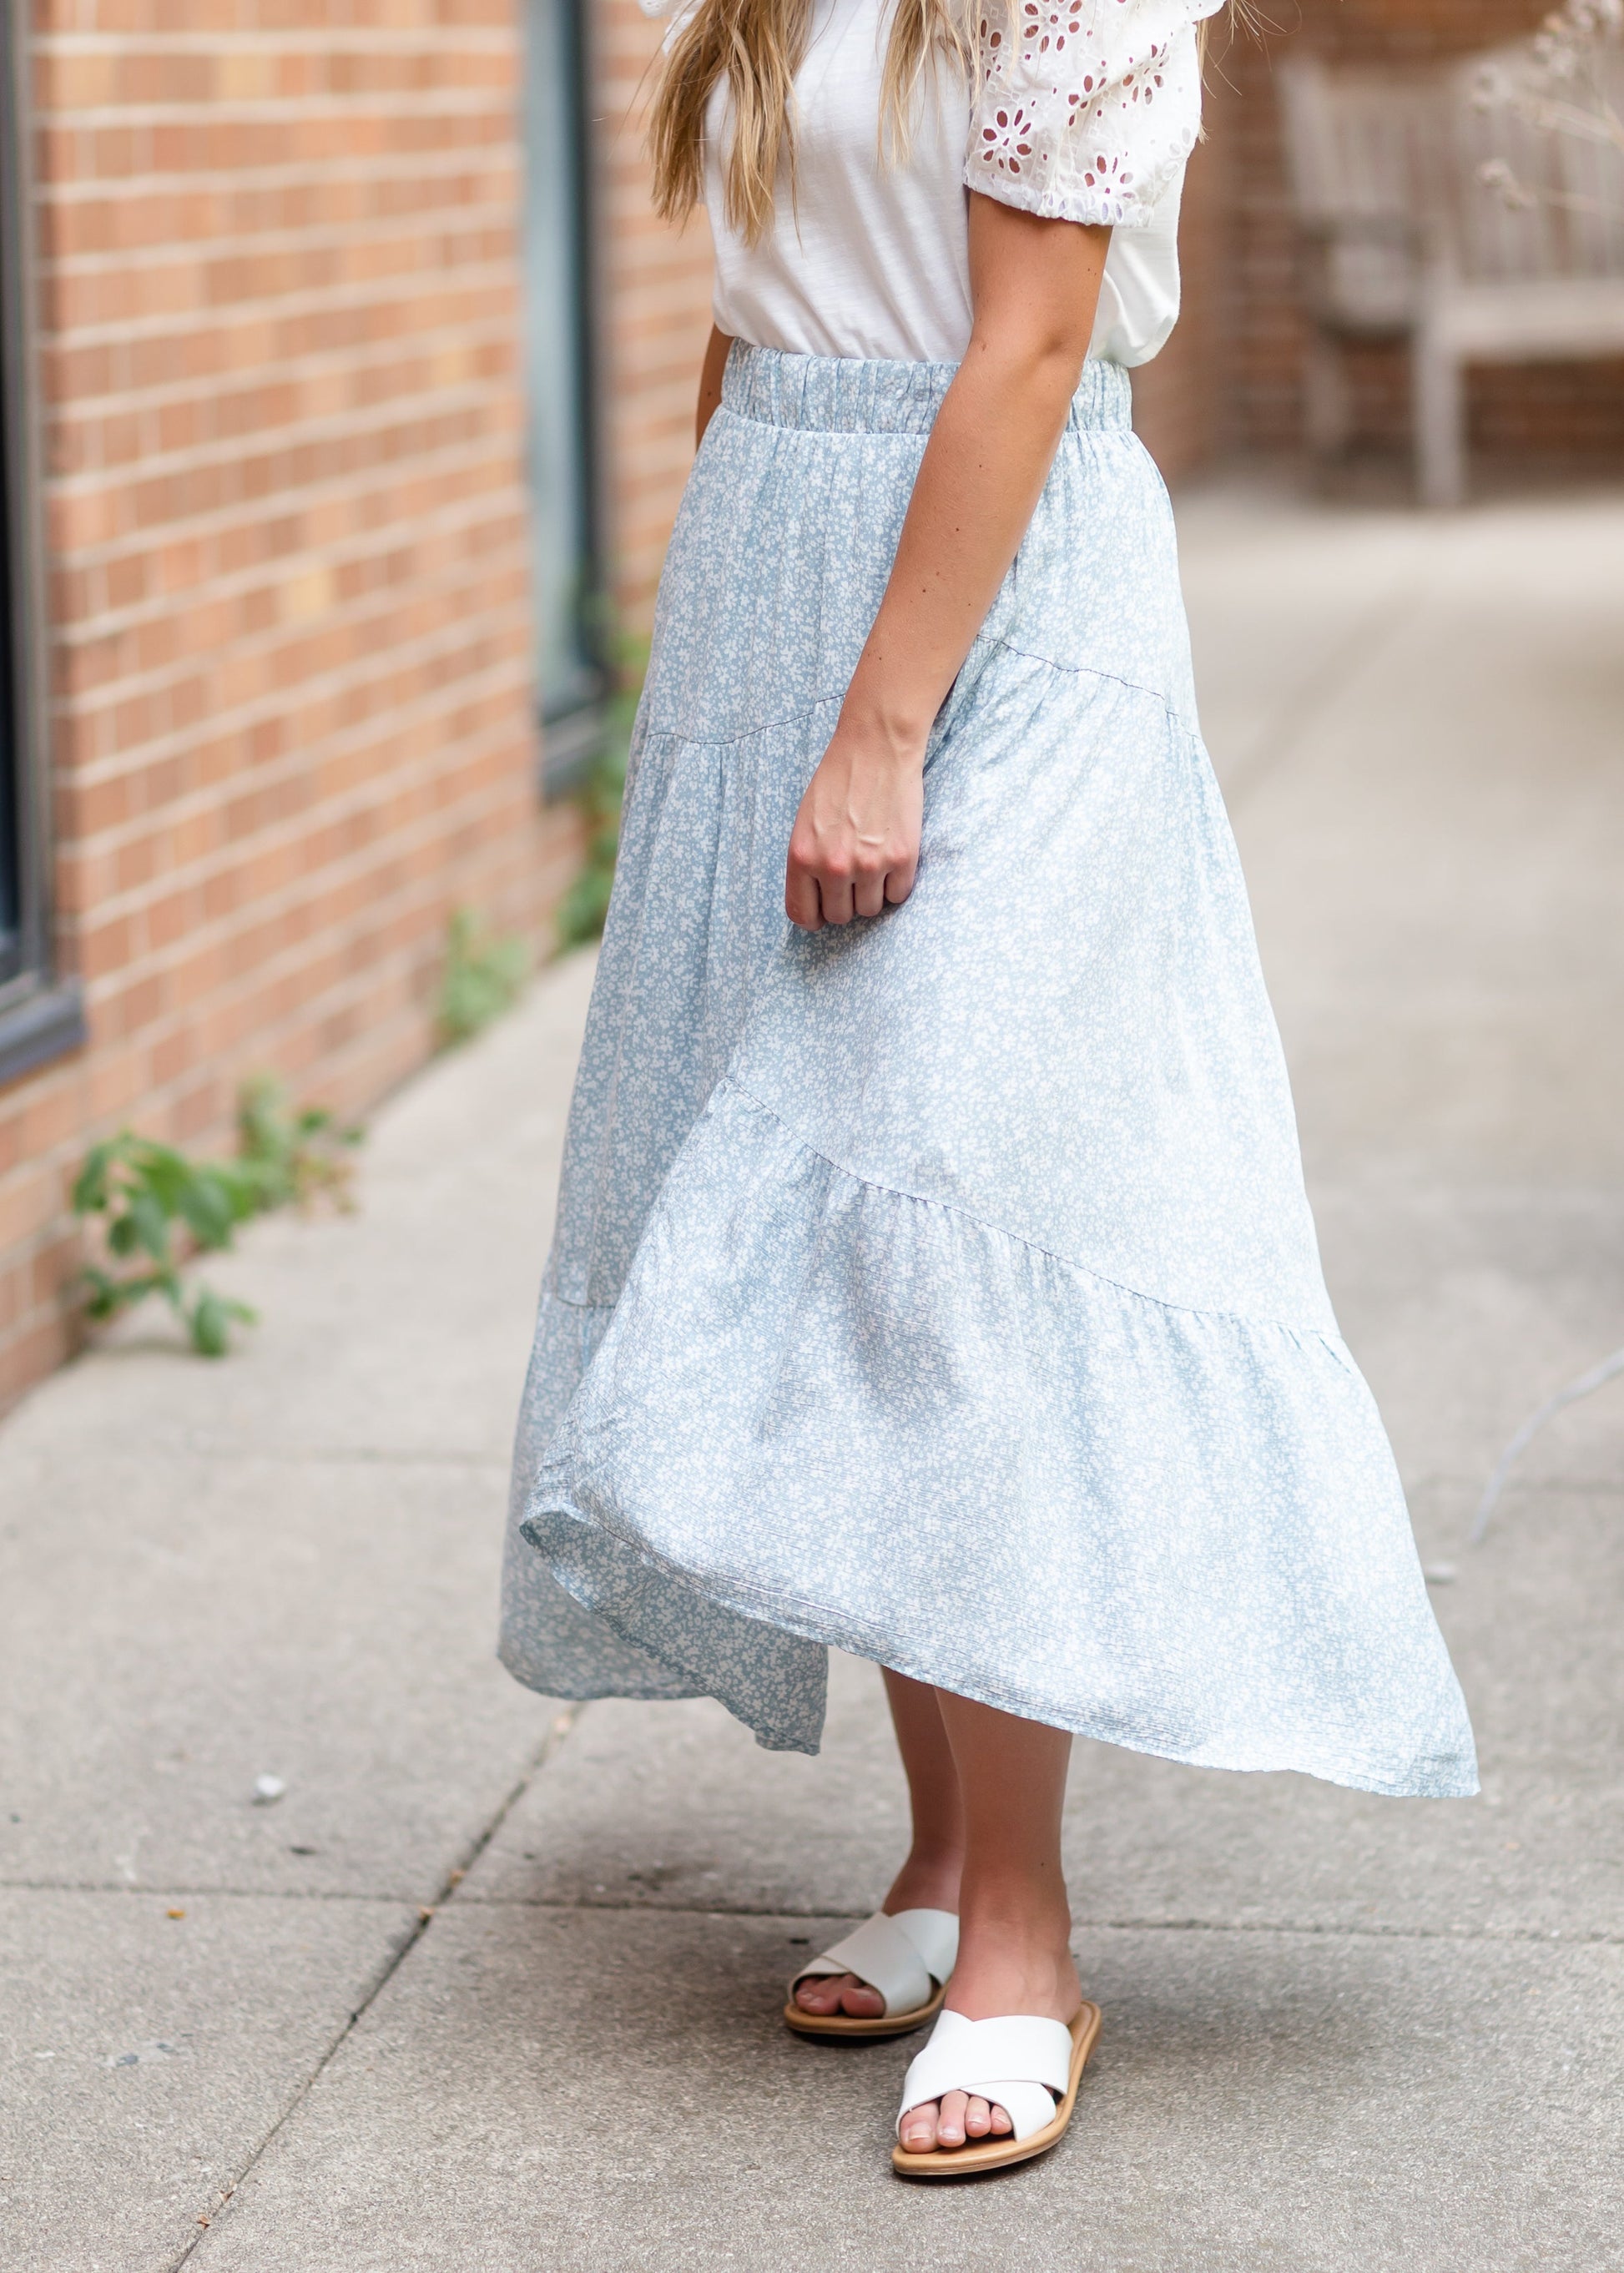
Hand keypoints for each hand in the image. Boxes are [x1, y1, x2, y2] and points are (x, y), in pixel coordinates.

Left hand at [785, 714, 923, 929]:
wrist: (877, 745)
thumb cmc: (838, 778)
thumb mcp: (805, 821)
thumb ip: (808, 860)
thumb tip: (817, 898)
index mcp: (802, 856)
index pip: (802, 914)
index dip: (814, 918)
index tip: (823, 912)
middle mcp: (833, 866)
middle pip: (840, 916)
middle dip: (846, 902)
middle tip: (854, 879)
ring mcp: (870, 864)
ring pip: (871, 909)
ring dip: (873, 893)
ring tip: (874, 863)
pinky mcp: (902, 858)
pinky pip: (898, 895)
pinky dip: (897, 883)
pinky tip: (893, 857)